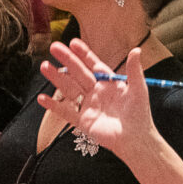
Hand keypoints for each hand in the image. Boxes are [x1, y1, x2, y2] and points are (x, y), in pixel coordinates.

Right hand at [38, 41, 154, 159]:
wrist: (135, 140)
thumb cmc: (140, 115)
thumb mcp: (138, 89)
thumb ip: (134, 69)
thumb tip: (137, 49)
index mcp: (109, 84)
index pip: (93, 65)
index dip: (83, 54)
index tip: (73, 43)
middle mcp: (96, 93)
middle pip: (78, 73)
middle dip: (66, 60)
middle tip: (54, 47)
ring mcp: (88, 106)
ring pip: (69, 89)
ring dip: (57, 78)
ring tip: (44, 66)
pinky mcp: (83, 121)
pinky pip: (65, 112)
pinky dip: (54, 106)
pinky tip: (42, 98)